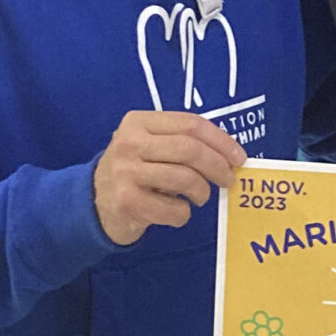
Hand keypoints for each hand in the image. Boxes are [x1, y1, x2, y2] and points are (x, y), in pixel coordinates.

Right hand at [93, 111, 243, 245]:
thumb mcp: (151, 146)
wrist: (95, 202)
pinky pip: (173, 209)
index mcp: (139, 122)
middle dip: (218, 167)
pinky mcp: (127, 201)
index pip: (190, 124)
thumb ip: (183, 143)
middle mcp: (129, 142)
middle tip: (228, 180)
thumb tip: (230, 156)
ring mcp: (125, 172)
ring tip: (199, 197)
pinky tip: (176, 211)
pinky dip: (184, 214)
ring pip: (185, 179)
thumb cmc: (135, 171)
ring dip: (202, 192)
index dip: (221, 141)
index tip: (239, 158)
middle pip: (189, 149)